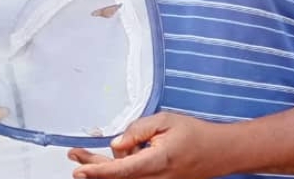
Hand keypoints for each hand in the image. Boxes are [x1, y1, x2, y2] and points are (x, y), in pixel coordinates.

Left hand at [67, 112, 227, 178]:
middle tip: (74, 155)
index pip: (121, 170)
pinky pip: (133, 177)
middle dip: (92, 167)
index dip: (98, 171)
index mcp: (157, 161)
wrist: (218, 153)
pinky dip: (123, 166)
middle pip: (116, 178)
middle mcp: (155, 178)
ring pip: (123, 178)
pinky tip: (127, 152)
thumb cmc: (195, 135)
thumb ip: (139, 129)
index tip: (80, 169)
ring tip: (99, 150)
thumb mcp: (166, 121)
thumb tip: (117, 142)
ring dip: (107, 166)